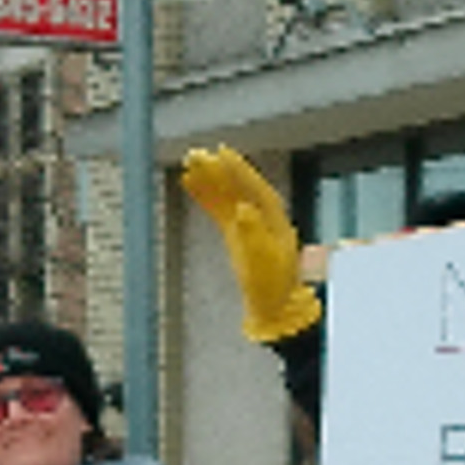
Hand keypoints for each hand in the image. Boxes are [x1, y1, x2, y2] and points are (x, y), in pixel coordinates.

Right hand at [183, 146, 320, 343]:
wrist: (273, 310)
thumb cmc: (273, 288)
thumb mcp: (264, 262)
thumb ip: (253, 234)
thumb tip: (243, 209)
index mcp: (276, 223)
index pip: (257, 190)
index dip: (240, 172)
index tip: (223, 154)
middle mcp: (263, 219)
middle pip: (240, 188)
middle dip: (220, 171)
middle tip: (197, 155)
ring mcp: (249, 225)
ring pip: (227, 196)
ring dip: (209, 179)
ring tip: (188, 163)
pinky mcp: (236, 234)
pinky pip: (219, 209)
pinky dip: (205, 196)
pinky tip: (189, 183)